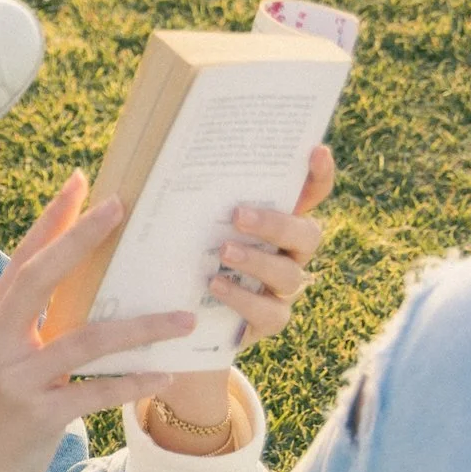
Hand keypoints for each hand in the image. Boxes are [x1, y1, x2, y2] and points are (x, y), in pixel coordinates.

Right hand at [0, 175, 194, 471]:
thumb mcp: (1, 366)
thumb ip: (31, 331)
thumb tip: (79, 295)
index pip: (23, 260)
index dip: (51, 220)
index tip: (80, 183)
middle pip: (41, 278)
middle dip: (80, 239)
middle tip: (120, 206)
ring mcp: (16, 380)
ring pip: (85, 340)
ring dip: (139, 326)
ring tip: (183, 316)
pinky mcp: (37, 417)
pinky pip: (94, 393)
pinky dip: (131, 384)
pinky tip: (164, 375)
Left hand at [145, 145, 335, 436]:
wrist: (173, 317)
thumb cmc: (181, 252)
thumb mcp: (181, 221)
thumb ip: (183, 194)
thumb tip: (151, 159)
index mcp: (275, 218)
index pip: (310, 193)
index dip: (319, 174)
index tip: (315, 150)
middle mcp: (288, 252)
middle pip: (306, 233)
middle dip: (276, 222)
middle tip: (238, 215)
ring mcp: (281, 288)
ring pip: (289, 274)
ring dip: (257, 261)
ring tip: (223, 252)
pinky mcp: (269, 321)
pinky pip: (270, 313)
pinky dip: (244, 299)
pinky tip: (216, 286)